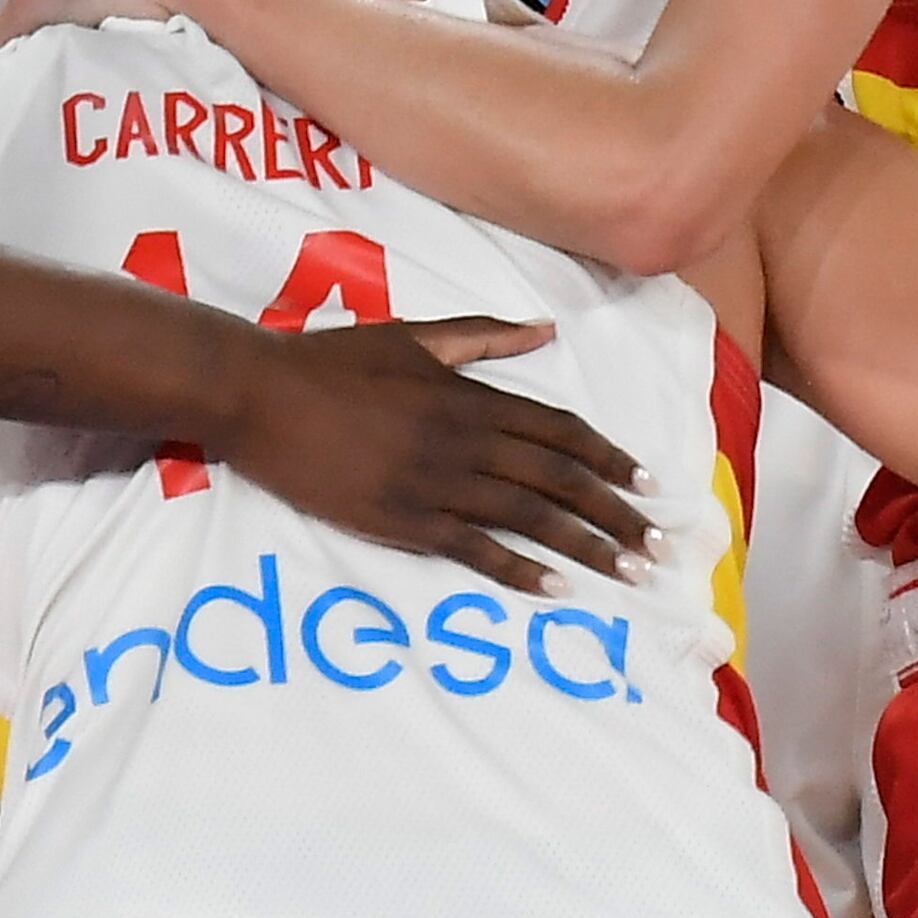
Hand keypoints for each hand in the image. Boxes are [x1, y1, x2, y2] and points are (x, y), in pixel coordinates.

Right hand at [212, 316, 651, 591]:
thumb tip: (545, 330)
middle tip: (659, 546)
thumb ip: (481, 338)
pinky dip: (518, 569)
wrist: (258, 396)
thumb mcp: (412, 337)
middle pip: (558, 479)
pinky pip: (473, 549)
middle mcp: (462, 440)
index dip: (608, 456)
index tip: (646, 483)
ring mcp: (433, 483)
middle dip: (615, 513)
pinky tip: (552, 587)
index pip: (558, 429)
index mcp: (468, 395)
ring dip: (584, 546)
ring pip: (528, 517)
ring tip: (626, 572)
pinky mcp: (401, 519)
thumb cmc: (330, 362)